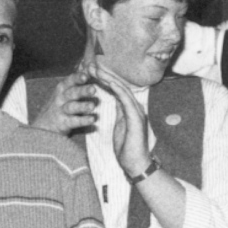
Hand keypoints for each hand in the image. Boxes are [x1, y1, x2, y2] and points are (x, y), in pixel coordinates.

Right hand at [30, 68, 98, 134]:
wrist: (45, 124)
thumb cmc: (62, 104)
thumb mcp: (66, 92)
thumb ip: (78, 84)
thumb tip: (94, 72)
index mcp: (63, 88)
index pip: (70, 81)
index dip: (77, 78)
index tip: (85, 76)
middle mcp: (61, 98)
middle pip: (71, 93)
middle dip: (82, 91)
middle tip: (93, 89)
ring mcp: (61, 111)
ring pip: (71, 107)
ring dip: (82, 106)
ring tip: (92, 106)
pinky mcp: (63, 123)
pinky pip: (73, 121)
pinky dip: (83, 120)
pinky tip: (92, 119)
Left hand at [87, 61, 151, 177]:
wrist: (136, 163)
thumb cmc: (128, 148)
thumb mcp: (121, 126)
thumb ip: (121, 113)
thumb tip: (118, 103)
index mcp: (130, 109)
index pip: (117, 90)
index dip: (105, 79)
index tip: (92, 72)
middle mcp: (135, 107)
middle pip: (119, 85)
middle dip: (104, 74)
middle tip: (90, 65)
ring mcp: (137, 111)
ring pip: (122, 89)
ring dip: (108, 78)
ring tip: (95, 69)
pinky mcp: (136, 117)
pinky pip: (126, 100)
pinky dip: (118, 89)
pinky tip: (109, 81)